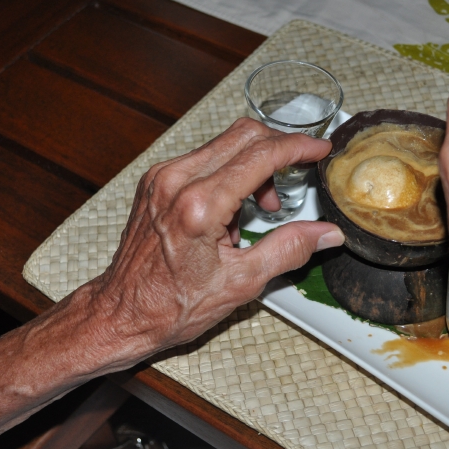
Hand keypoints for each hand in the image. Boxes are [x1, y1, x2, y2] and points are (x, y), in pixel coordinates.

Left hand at [81, 117, 343, 364]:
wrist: (122, 313)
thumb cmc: (172, 305)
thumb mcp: (241, 283)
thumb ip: (289, 250)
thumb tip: (326, 233)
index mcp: (198, 206)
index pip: (260, 155)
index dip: (298, 147)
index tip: (320, 148)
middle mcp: (175, 181)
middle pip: (242, 136)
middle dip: (278, 149)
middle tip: (298, 173)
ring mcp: (161, 177)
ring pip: (223, 144)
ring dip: (253, 164)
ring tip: (261, 208)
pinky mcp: (154, 181)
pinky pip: (203, 158)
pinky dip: (228, 173)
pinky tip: (230, 211)